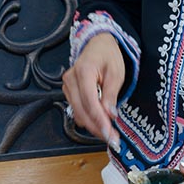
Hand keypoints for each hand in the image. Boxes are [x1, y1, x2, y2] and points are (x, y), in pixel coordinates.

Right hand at [62, 32, 124, 148]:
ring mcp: (67, 86)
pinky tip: (100, 121)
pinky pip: (76, 110)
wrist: (97, 44)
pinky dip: (88, 118)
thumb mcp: (116, 73)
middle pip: (81, 111)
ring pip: (78, 113)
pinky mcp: (68, 91)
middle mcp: (70, 79)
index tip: (110, 134)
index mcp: (84, 71)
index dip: (100, 121)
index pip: (90, 102)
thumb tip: (109, 114)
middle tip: (112, 139)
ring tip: (108, 130)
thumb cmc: (108, 55)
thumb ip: (111, 94)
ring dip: (92, 125)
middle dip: (97, 128)